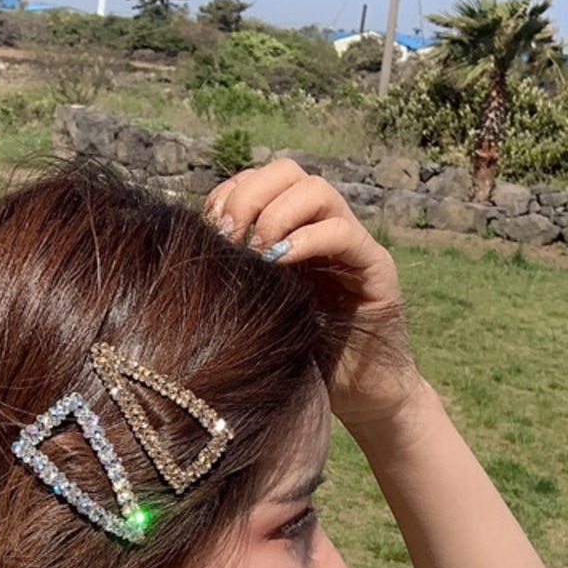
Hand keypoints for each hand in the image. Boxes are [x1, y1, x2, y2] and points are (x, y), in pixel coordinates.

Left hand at [205, 160, 421, 428]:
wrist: (357, 396)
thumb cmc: (299, 360)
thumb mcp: (256, 311)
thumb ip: (235, 277)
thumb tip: (191, 253)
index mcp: (289, 232)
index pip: (259, 180)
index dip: (229, 194)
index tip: (208, 230)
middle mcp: (321, 228)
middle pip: (287, 171)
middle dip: (250, 195)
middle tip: (230, 237)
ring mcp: (351, 245)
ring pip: (317, 190)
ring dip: (277, 214)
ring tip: (258, 252)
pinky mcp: (376, 268)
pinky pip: (343, 232)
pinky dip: (308, 240)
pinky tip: (281, 264)